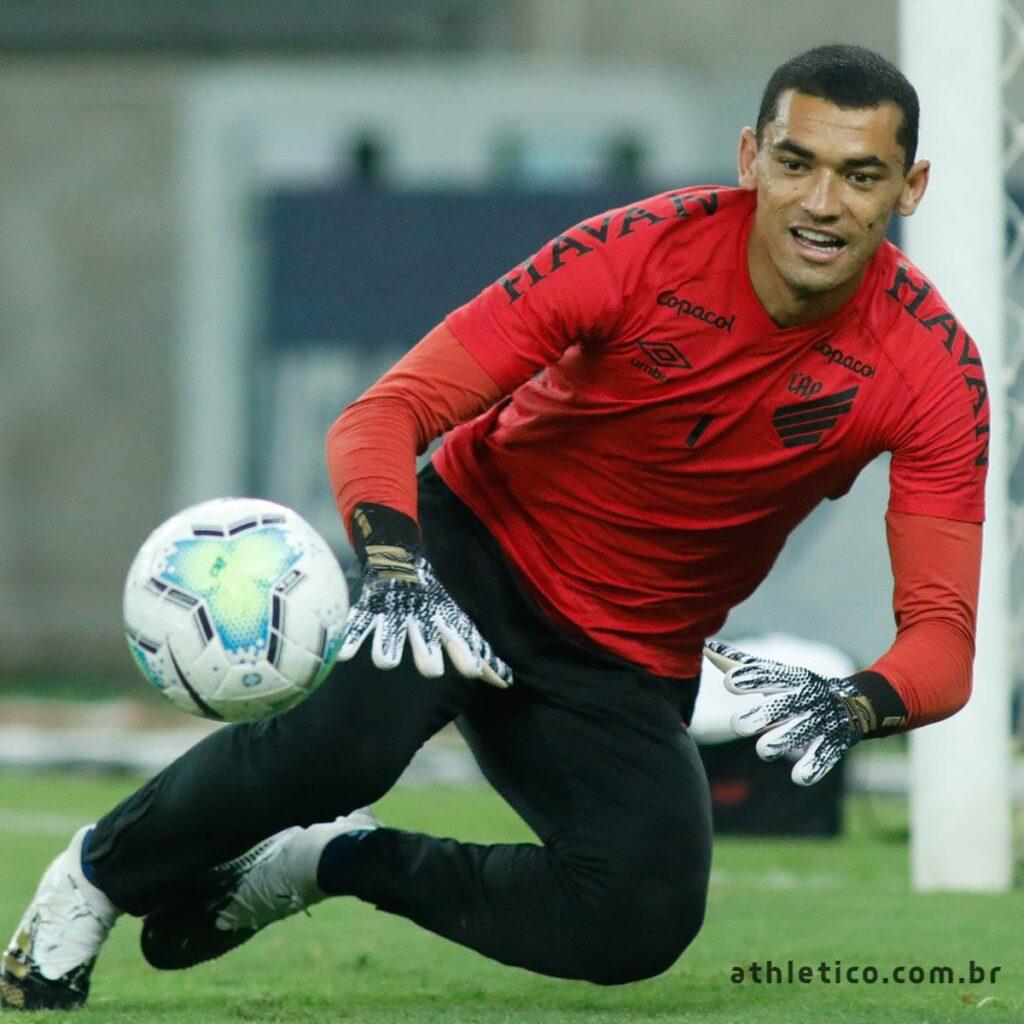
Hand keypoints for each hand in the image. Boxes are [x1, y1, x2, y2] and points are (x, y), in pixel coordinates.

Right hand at [338, 504, 511, 686]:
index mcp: (444, 621)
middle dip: (429, 654)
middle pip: (426, 640)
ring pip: (392, 636)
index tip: (474, 672)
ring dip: (389, 648)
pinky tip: (344, 657)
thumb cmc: (435, 601)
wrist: (401, 558)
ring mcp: (395, 615)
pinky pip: (359, 627)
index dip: (468, 656)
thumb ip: (482, 655)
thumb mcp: (460, 623)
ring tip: (386, 661)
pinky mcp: (370, 611)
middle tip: (432, 669)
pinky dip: (352, 641)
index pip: (460, 641)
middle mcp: (421, 620)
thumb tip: (507, 685)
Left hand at [703, 640, 905, 785]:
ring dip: (780, 741)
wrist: (852, 704)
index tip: (729, 682)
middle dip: (759, 716)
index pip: (768, 676)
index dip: (749, 679)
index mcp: (789, 679)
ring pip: (799, 733)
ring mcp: (820, 722)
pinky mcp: (833, 745)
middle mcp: (804, 699)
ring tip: (763, 749)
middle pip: (780, 707)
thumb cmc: (796, 689)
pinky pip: (824, 757)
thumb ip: (738, 664)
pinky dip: (813, 767)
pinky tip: (799, 777)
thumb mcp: (773, 674)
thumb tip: (705, 646)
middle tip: (737, 725)